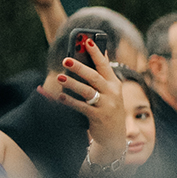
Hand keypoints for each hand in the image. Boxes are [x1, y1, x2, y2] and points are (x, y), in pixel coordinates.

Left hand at [47, 37, 125, 162]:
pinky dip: (71, 101)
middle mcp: (113, 93)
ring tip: (60, 77)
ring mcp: (107, 105)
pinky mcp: (98, 116)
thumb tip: (102, 51)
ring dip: (73, 83)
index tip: (86, 41)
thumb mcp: (112, 91)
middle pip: (95, 76)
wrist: (115, 136)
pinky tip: (61, 96)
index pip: (105, 65)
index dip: (96, 52)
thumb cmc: (110, 109)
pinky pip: (82, 107)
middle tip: (66, 60)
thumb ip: (105, 73)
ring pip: (88, 91)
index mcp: (115, 83)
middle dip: (80, 67)